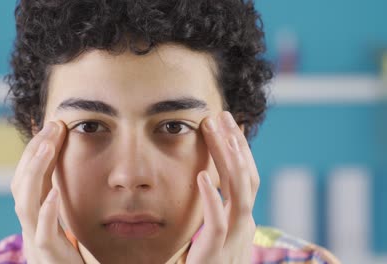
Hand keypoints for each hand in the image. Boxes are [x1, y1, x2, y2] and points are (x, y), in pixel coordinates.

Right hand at [11, 121, 83, 263]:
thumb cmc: (69, 254)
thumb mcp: (64, 220)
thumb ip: (59, 197)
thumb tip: (62, 167)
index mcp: (34, 215)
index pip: (28, 177)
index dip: (36, 150)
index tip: (52, 125)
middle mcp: (29, 225)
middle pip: (20, 184)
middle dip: (34, 152)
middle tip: (53, 126)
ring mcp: (36, 241)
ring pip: (24, 205)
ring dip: (35, 173)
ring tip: (49, 147)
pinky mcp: (48, 256)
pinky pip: (43, 234)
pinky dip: (46, 211)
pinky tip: (55, 192)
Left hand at [186, 111, 258, 263]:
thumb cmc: (209, 260)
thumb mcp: (217, 230)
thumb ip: (218, 207)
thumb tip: (213, 179)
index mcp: (242, 217)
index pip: (247, 175)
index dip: (240, 148)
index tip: (228, 122)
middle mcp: (243, 223)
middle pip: (246, 176)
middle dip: (235, 145)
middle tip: (222, 115)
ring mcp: (233, 237)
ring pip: (239, 194)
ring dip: (231, 162)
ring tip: (220, 135)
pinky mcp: (217, 251)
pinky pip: (216, 222)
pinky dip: (212, 198)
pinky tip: (202, 176)